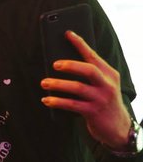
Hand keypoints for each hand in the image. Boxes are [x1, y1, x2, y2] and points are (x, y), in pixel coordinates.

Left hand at [40, 30, 131, 148]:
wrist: (118, 127)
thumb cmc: (103, 100)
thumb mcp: (101, 84)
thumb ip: (88, 73)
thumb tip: (60, 61)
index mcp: (109, 74)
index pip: (93, 55)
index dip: (80, 44)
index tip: (67, 33)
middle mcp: (107, 85)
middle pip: (89, 70)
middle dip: (71, 65)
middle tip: (54, 64)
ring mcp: (101, 99)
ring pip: (78, 88)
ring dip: (58, 84)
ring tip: (44, 83)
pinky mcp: (93, 112)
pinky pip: (72, 105)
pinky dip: (57, 101)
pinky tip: (46, 100)